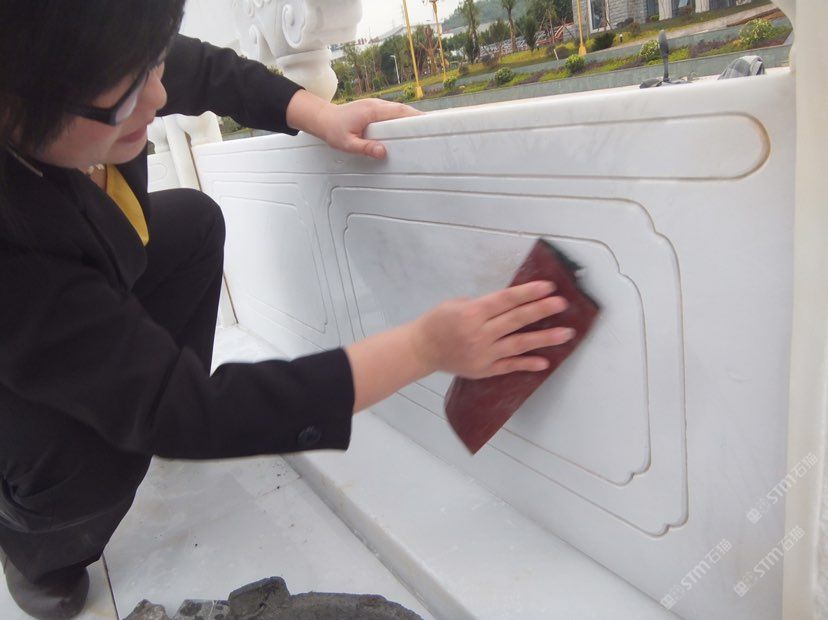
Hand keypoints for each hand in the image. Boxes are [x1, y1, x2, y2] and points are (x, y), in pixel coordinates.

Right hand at [410, 281, 574, 378]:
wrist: (422, 349)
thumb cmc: (439, 321)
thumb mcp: (457, 304)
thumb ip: (483, 304)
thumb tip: (512, 303)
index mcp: (472, 313)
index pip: (505, 300)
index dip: (528, 293)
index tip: (548, 287)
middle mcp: (479, 333)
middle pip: (515, 320)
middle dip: (541, 310)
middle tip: (563, 304)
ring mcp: (483, 354)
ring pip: (518, 344)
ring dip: (544, 338)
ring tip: (565, 333)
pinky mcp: (484, 370)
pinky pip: (509, 366)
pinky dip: (526, 364)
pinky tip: (544, 362)